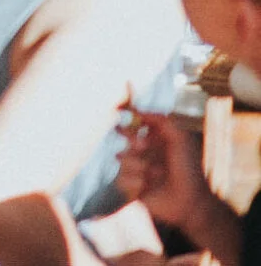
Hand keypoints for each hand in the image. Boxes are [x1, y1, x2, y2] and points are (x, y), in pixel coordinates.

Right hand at [118, 109, 225, 239]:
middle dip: (133, 141)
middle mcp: (143, 154)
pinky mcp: (131, 187)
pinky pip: (121, 179)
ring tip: (155, 174)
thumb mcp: (180, 140)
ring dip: (139, 165)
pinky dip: (136, 182)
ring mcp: (136, 170)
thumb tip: (138, 111)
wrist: (190, 201)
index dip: (130, 123)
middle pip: (124, 141)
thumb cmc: (188, 170)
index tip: (129, 120)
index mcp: (154, 142)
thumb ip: (162, 121)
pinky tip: (147, 186)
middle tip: (143, 146)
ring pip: (122, 159)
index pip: (134, 126)